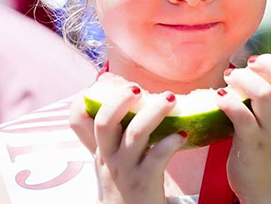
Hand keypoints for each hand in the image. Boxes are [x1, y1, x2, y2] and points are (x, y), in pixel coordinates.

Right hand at [69, 76, 186, 203]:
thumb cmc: (129, 185)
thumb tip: (140, 103)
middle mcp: (109, 158)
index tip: (125, 85)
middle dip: (121, 100)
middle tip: (139, 88)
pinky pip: (156, 157)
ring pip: (135, 134)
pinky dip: (170, 142)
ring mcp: (125, 170)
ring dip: (154, 113)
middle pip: (105, 122)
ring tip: (171, 99)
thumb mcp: (116, 161)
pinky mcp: (144, 182)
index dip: (103, 99)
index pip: (87, 119)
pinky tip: (183, 134)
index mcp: (102, 149)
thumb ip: (122, 136)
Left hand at [216, 54, 270, 201]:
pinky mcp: (251, 144)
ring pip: (265, 95)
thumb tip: (255, 62)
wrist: (268, 188)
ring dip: (243, 79)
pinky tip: (219, 97)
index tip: (270, 61)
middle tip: (248, 65)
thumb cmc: (268, 146)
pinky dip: (228, 102)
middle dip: (267, 64)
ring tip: (229, 78)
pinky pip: (242, 118)